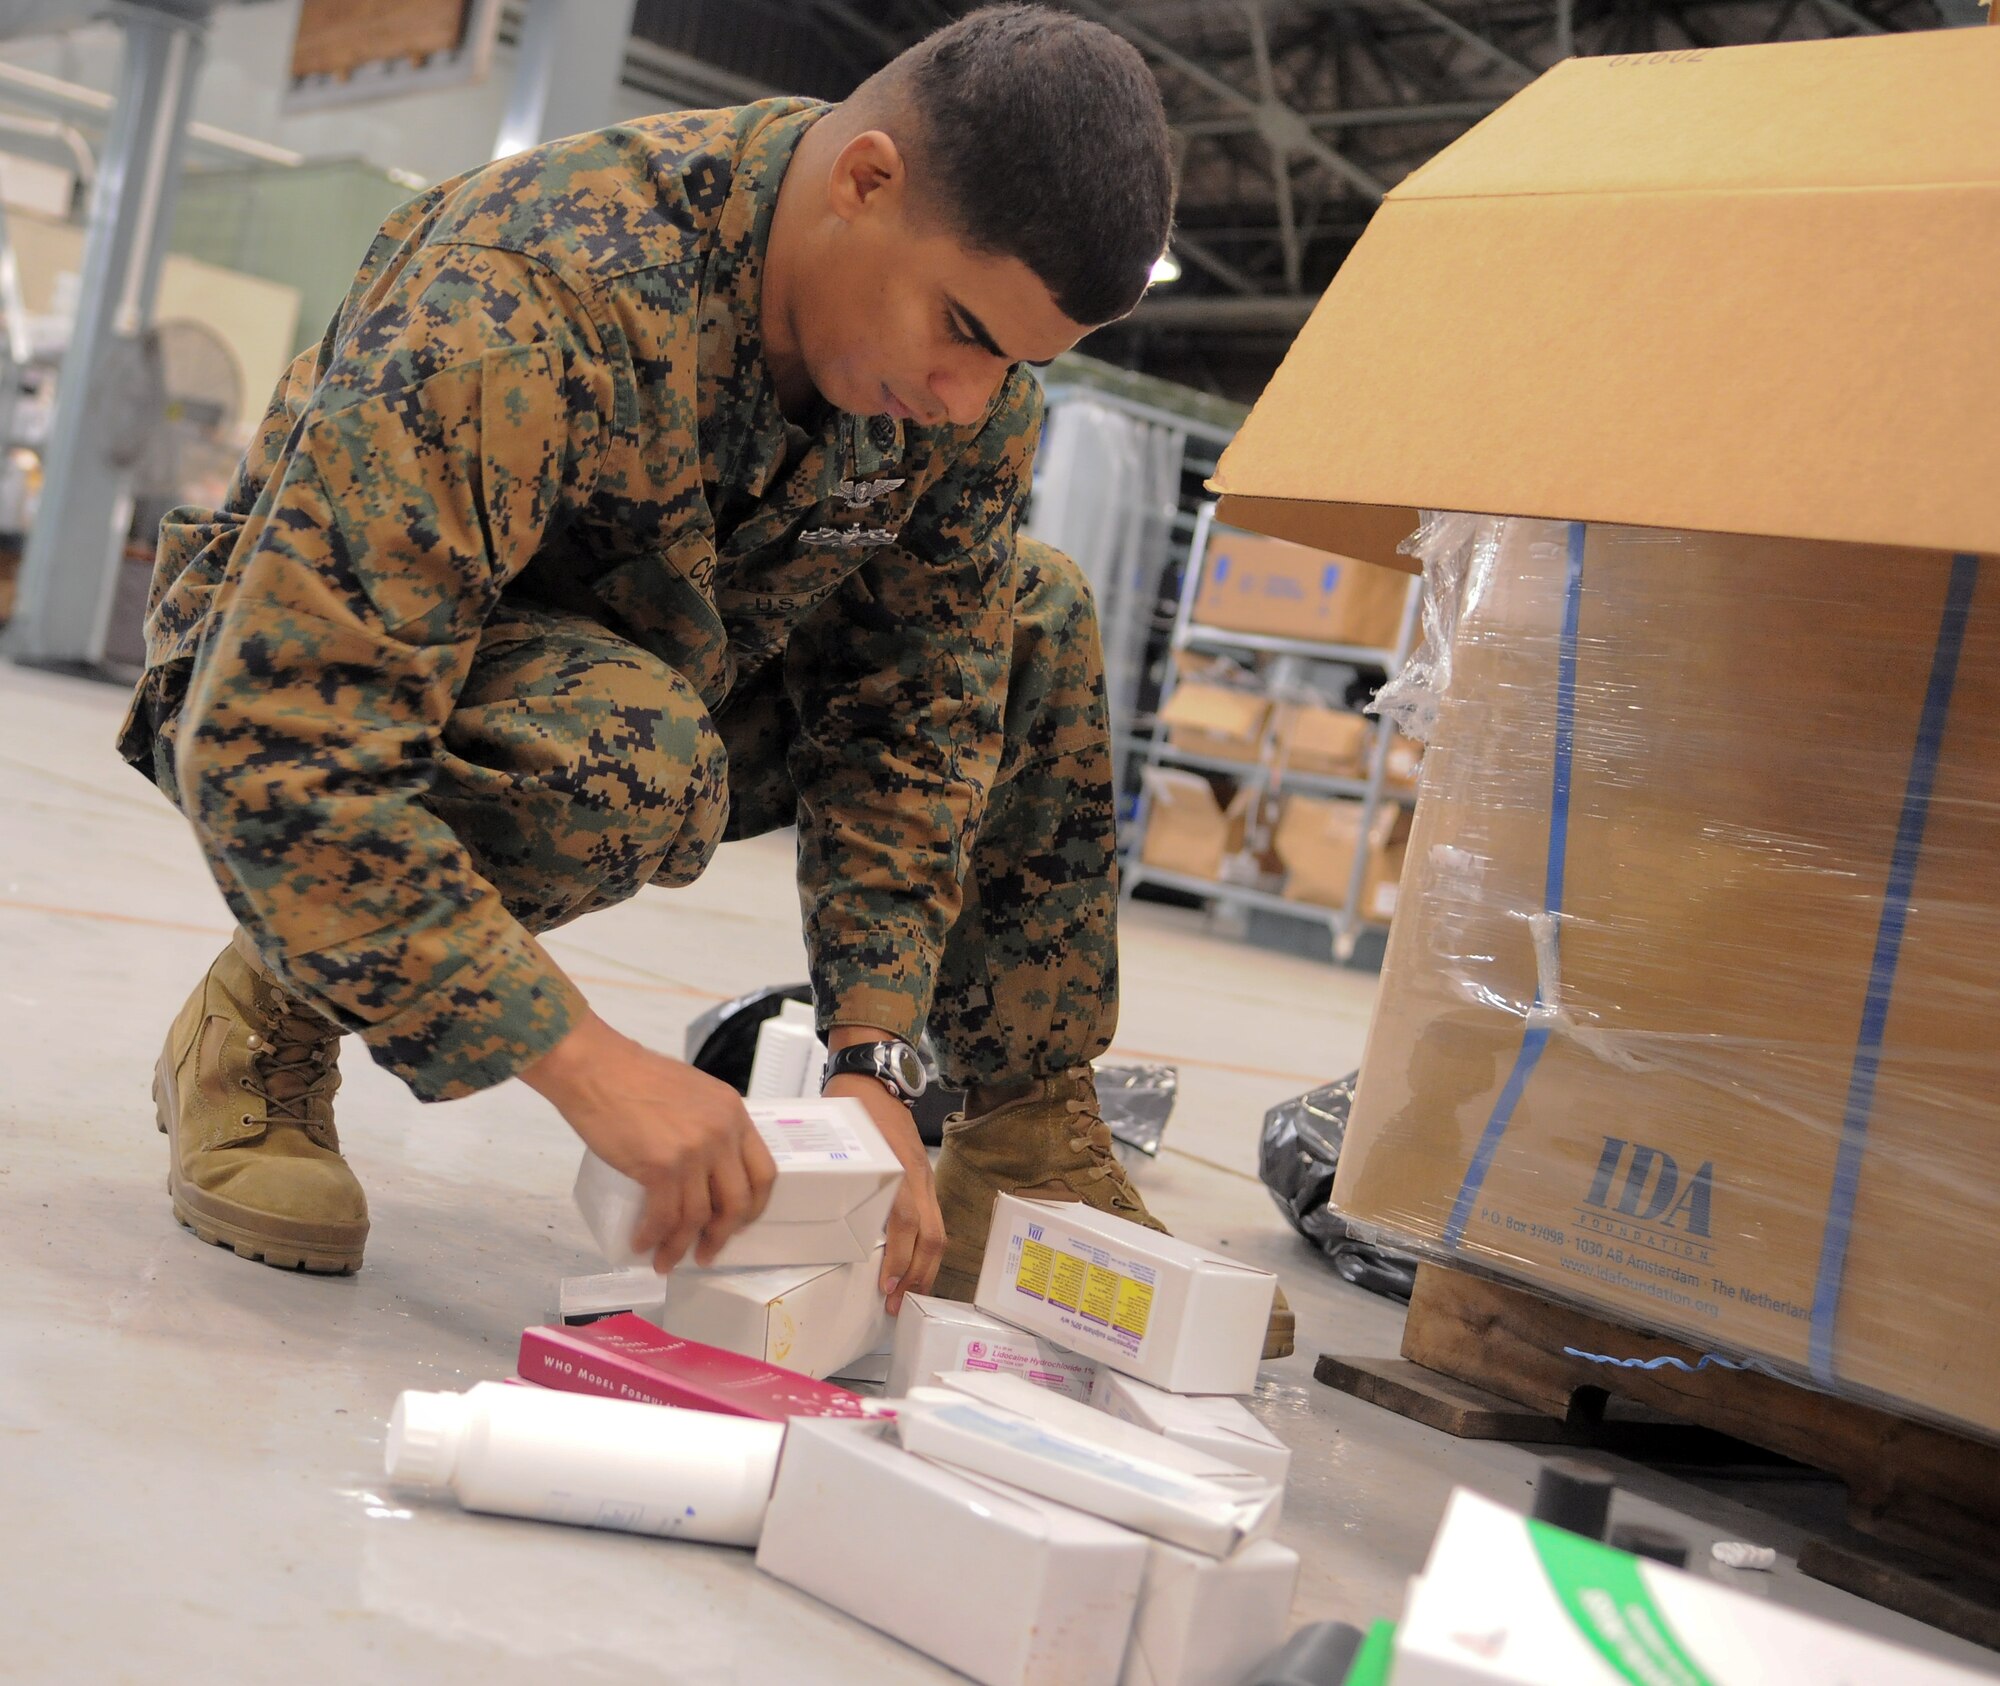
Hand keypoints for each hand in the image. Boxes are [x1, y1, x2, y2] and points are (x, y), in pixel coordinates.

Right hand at [522, 1009, 776, 1271]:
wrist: (595, 1067)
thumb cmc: (633, 1076)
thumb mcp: (692, 1092)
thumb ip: (708, 1122)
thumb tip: (705, 1165)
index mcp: (734, 1113)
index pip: (763, 1171)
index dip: (754, 1205)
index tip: (739, 1223)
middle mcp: (722, 1133)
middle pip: (737, 1201)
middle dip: (722, 1234)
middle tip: (706, 1250)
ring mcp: (694, 1151)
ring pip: (699, 1216)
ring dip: (682, 1245)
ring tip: (666, 1259)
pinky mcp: (661, 1167)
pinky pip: (665, 1216)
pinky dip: (654, 1237)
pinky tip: (643, 1244)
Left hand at [824, 1067, 942, 1315]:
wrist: (876, 1072)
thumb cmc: (853, 1103)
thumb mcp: (840, 1136)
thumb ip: (828, 1168)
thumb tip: (793, 1202)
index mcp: (898, 1169)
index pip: (907, 1223)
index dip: (899, 1259)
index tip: (887, 1287)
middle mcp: (918, 1177)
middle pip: (932, 1236)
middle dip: (918, 1276)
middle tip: (898, 1305)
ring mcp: (925, 1177)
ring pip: (938, 1232)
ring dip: (926, 1268)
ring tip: (909, 1295)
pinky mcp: (924, 1178)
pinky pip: (933, 1220)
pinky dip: (927, 1250)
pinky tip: (913, 1267)